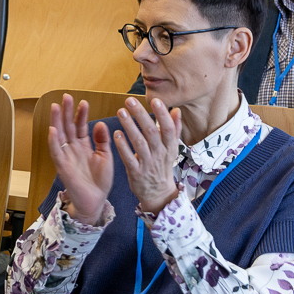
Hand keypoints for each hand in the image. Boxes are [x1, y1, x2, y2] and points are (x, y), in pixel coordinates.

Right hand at [49, 95, 113, 225]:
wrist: (96, 201)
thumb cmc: (100, 180)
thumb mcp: (105, 156)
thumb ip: (102, 140)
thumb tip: (100, 123)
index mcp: (83, 145)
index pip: (80, 125)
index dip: (81, 114)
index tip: (83, 102)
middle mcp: (72, 148)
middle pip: (67, 126)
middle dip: (66, 112)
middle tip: (66, 97)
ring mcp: (66, 156)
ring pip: (59, 135)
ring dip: (56, 121)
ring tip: (56, 107)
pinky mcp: (62, 167)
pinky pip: (56, 152)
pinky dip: (53, 141)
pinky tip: (53, 130)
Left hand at [113, 97, 182, 215]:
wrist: (158, 193)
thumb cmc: (163, 166)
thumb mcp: (172, 149)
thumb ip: (174, 129)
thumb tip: (176, 110)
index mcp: (169, 147)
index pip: (168, 128)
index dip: (162, 114)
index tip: (155, 100)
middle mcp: (159, 155)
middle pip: (151, 132)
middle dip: (141, 115)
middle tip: (130, 100)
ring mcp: (147, 164)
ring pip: (139, 143)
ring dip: (129, 126)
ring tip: (121, 111)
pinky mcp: (136, 172)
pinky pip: (129, 158)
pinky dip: (122, 146)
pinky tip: (116, 133)